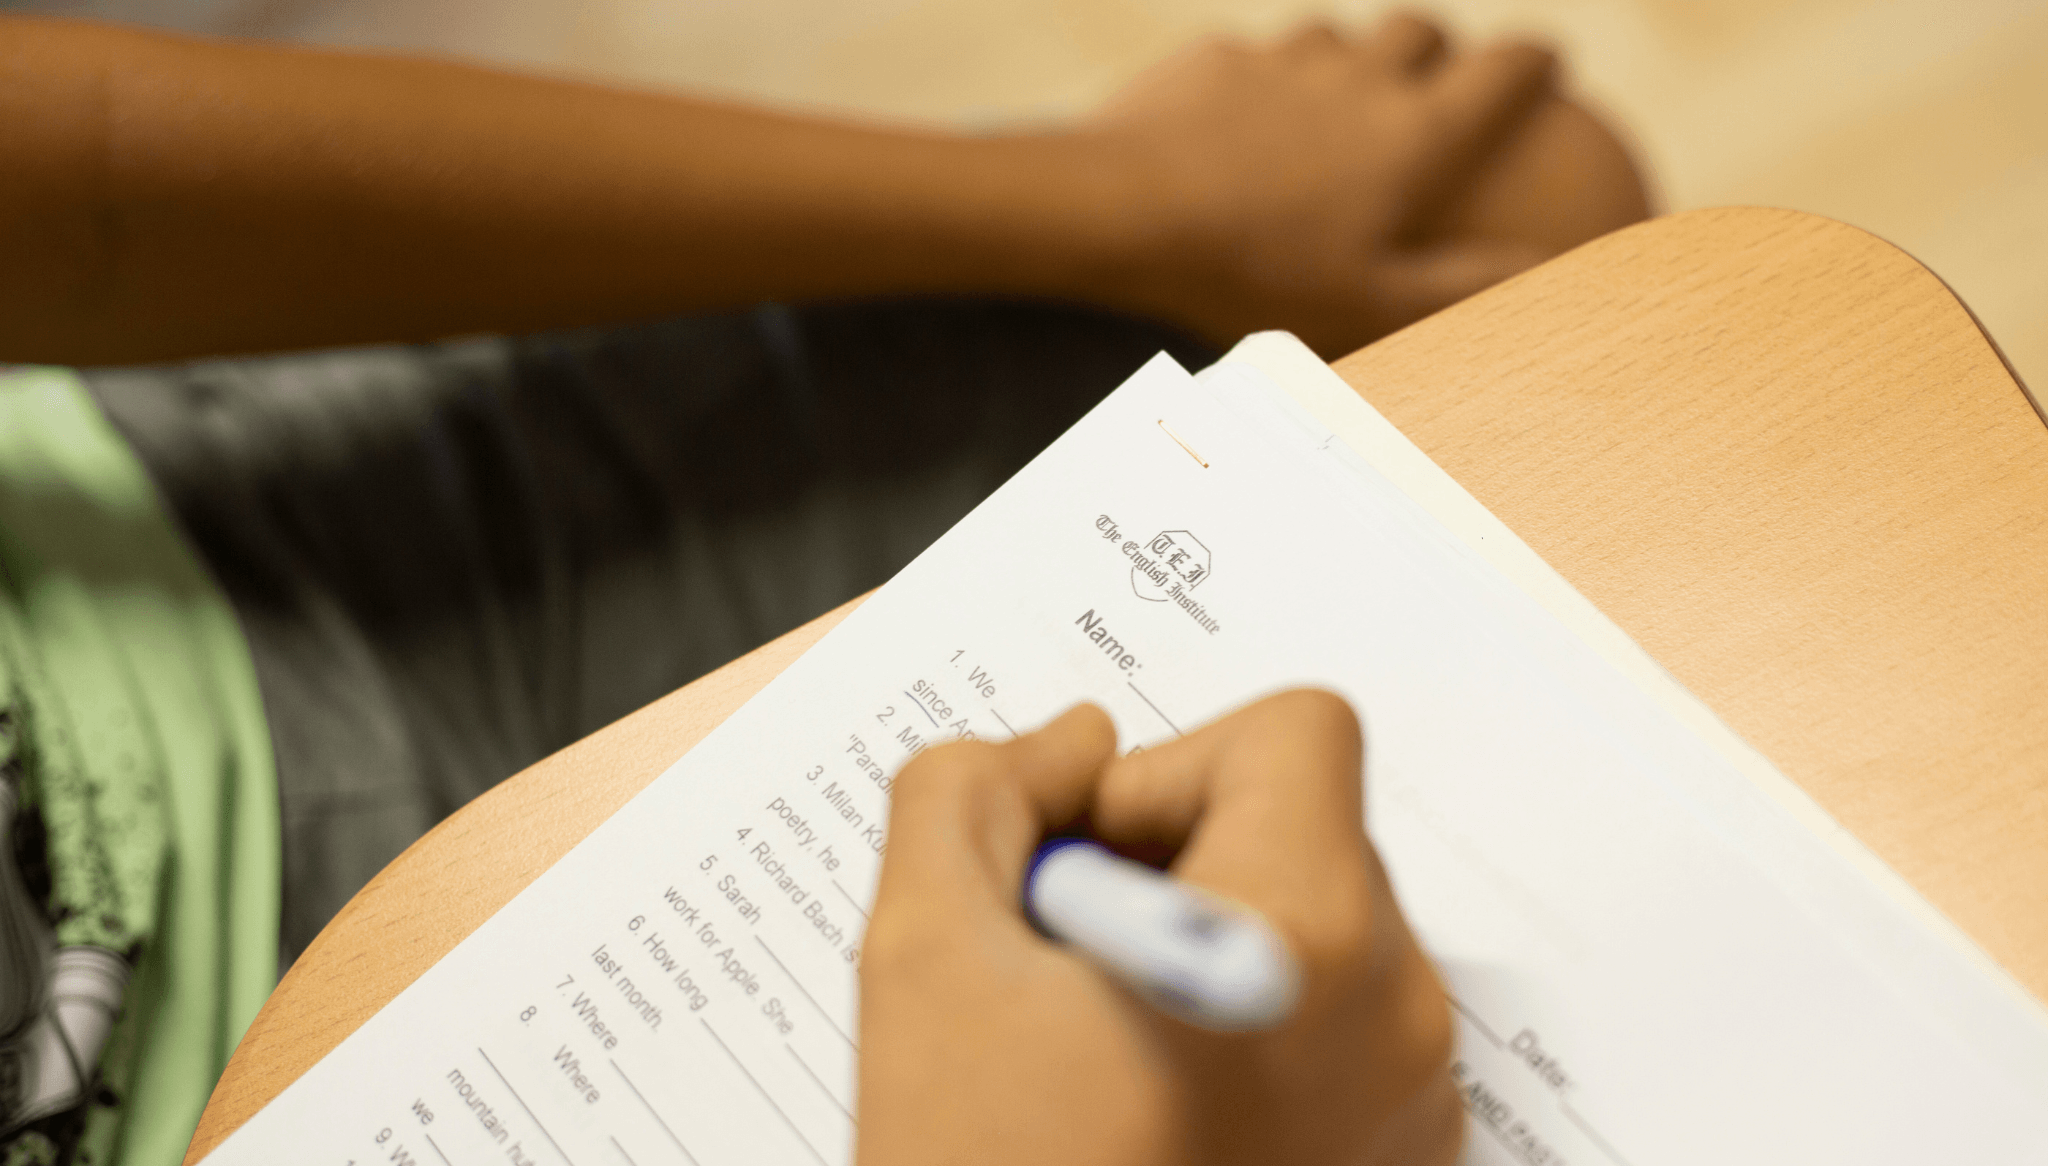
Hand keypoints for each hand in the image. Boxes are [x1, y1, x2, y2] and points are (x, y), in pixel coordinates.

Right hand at [856, 691, 1458, 1165]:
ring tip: (1102, 1050)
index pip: (1298, 732)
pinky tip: (1152, 1104)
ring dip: (1208, 942)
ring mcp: (1413, 1107)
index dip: (1171, 770)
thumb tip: (1070, 745)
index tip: (1090, 871)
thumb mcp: (921, 953)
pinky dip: (1251, 1027)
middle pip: (1307, 829)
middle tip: (1069, 968)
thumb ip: (973, 790)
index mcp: (1308, 942)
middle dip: (1178, 859)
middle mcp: (1398, 1018)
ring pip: (1320, 925)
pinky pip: (1341, 1025)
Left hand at [1079, 13, 1567, 355]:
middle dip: (1439, 44)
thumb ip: (1461, 286)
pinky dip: (1261, 81)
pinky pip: (1250, 57)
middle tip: (1439, 72)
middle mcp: (1355, 77)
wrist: (1122, 209)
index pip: (1501, 72)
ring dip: (1346, 55)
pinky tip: (1238, 117)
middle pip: (1417, 30)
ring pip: (1332, 35)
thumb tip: (1547, 268)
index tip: (1550, 67)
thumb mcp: (1368, 305)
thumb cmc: (1252, 274)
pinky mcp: (1209, 60)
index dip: (1535, 61)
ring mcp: (1279, 61)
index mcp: (1410, 134)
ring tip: (1336, 95)